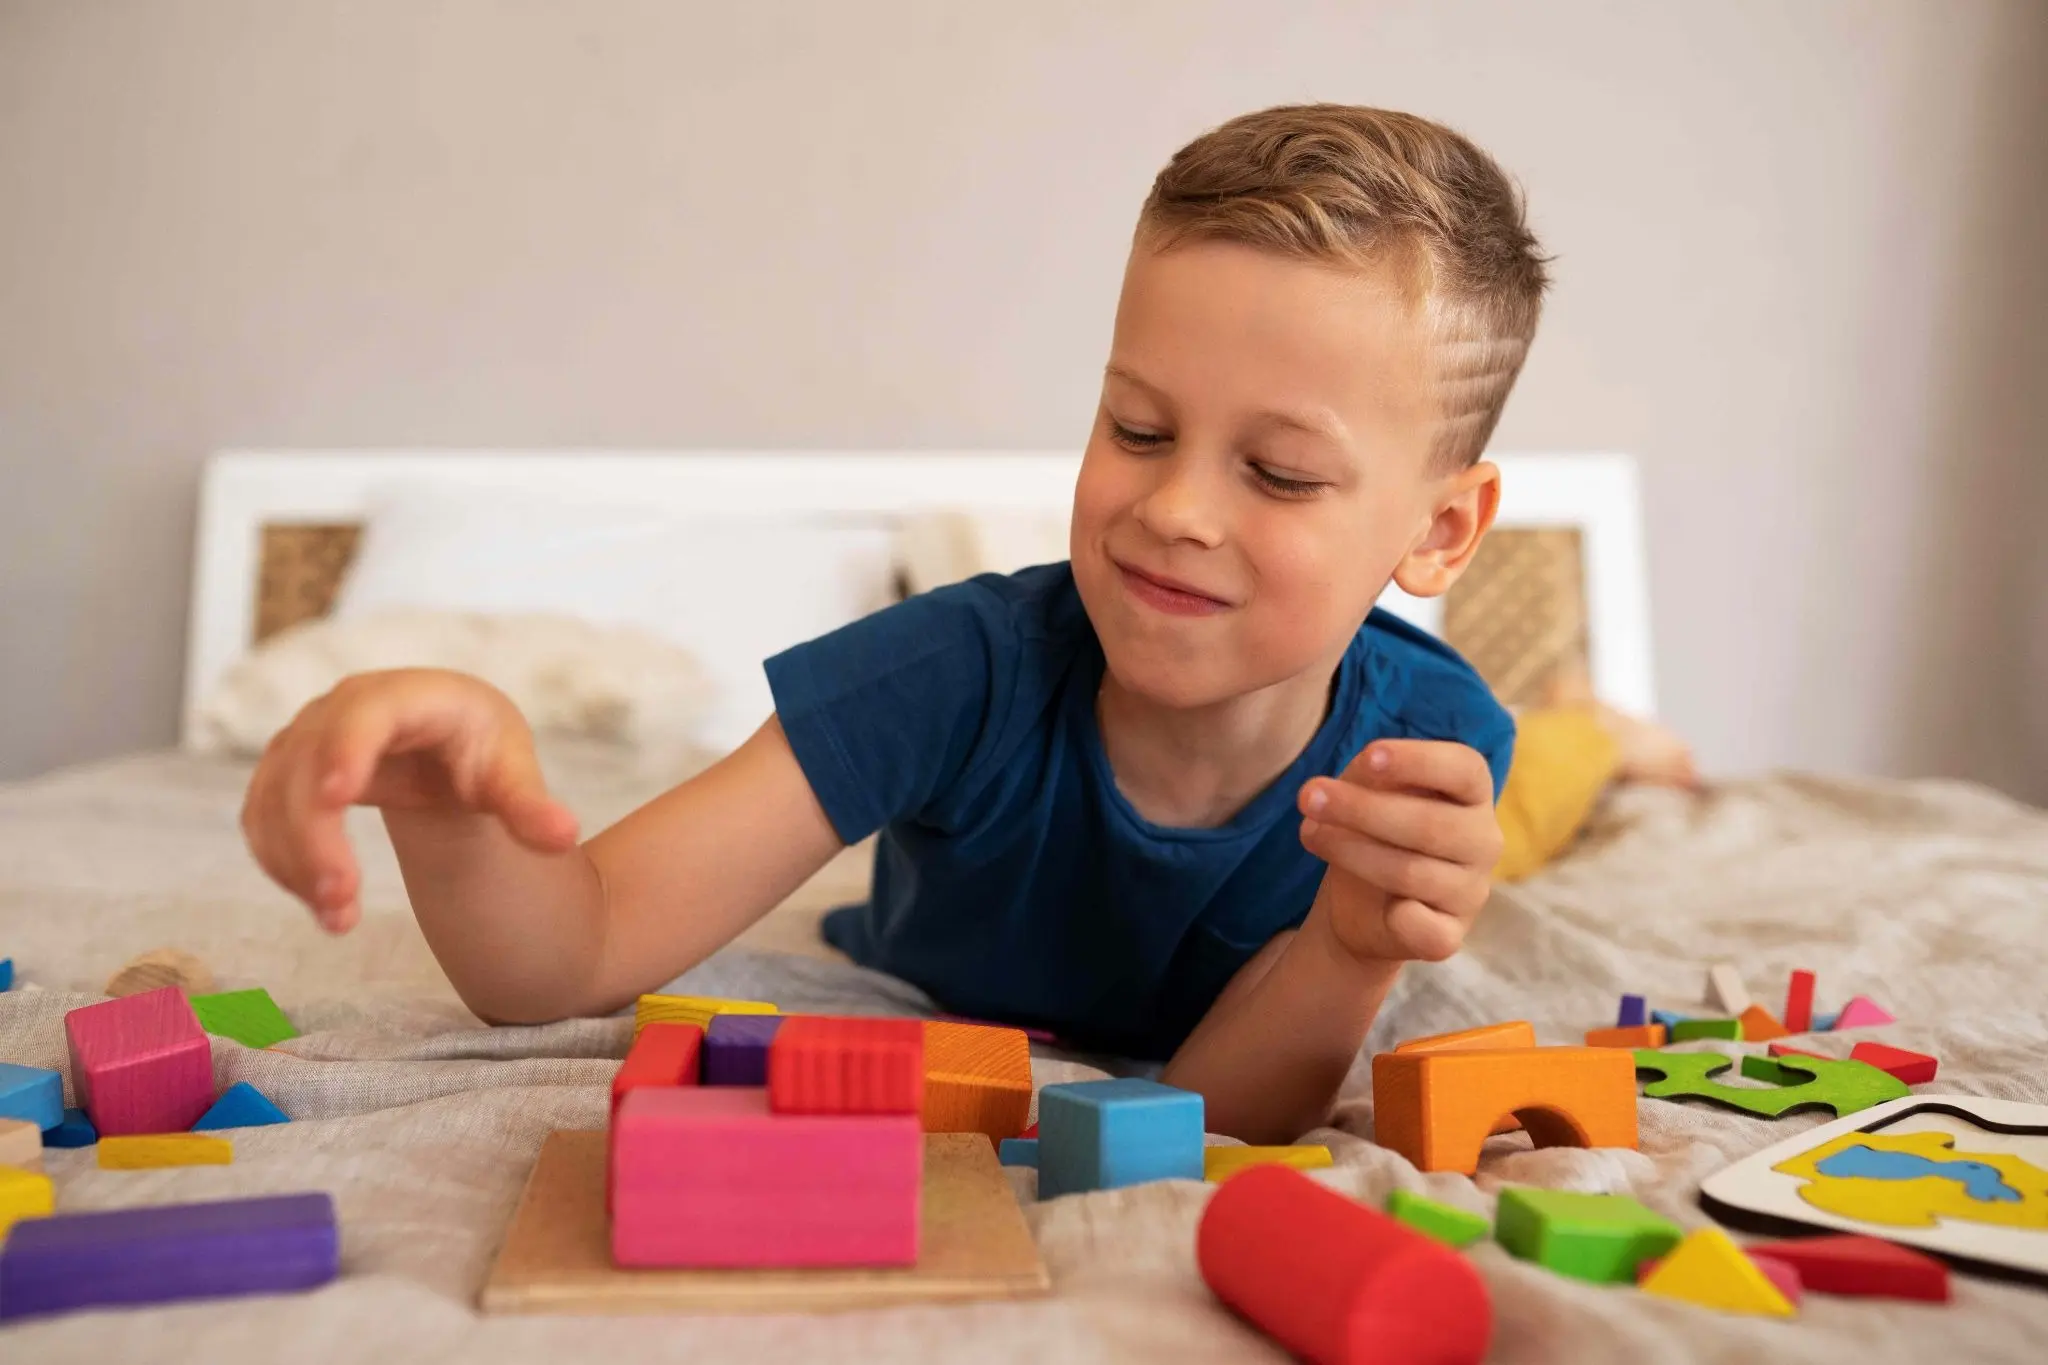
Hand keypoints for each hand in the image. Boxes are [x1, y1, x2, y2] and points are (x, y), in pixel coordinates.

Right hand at [239, 668, 579, 933]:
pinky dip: (281, 863)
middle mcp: (343, 708)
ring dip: (295, 862)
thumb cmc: (482, 752)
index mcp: (409, 697)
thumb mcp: (511, 774)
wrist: (445, 749)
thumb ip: (530, 806)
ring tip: (338, 920)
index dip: (346, 748)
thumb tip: (564, 835)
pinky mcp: (283, 772)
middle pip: (307, 765)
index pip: (367, 714)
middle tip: (342, 903)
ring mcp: (306, 738)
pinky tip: (322, 904)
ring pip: (274, 796)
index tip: (336, 797)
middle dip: (315, 837)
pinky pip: (261, 816)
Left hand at [1296, 739, 1502, 963]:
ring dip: (1351, 851)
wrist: (1365, 908)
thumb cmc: (1374, 831)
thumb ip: (1372, 777)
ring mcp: (1471, 892)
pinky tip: (1381, 908)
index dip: (1418, 761)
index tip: (1370, 755)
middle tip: (1308, 796)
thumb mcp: (1368, 791)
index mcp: (1472, 794)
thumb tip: (1362, 775)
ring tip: (1309, 832)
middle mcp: (1482, 841)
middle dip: (1363, 809)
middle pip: (1430, 824)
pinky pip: (1425, 929)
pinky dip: (1400, 918)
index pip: (1464, 769)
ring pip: (1412, 873)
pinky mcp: (1449, 935)